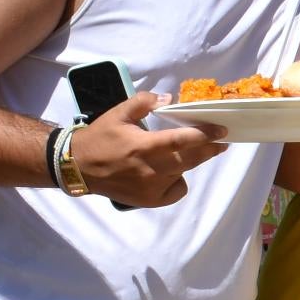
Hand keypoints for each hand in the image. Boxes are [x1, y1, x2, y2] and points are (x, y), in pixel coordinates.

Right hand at [71, 91, 223, 206]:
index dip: (205, 135)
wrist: (77, 167)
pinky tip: (169, 173)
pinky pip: (176, 191)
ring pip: (183, 172)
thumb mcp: (118, 113)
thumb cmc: (100, 138)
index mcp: (143, 146)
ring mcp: (151, 188)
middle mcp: (150, 169)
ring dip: (190, 161)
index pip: (182, 140)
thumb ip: (143, 102)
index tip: (222, 131)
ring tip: (187, 152)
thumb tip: (168, 99)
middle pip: (191, 159)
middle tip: (220, 142)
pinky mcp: (150, 201)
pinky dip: (177, 181)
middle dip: (209, 149)